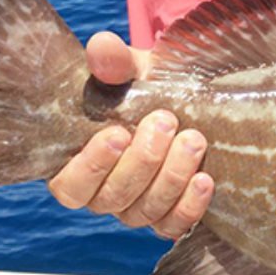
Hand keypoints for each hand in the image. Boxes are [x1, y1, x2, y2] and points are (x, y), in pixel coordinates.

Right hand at [47, 31, 213, 239]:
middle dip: (142, 161)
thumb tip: (101, 48)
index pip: (70, 185)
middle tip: (166, 122)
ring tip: (193, 140)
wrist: (187, 100)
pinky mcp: (169, 215)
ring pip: (144, 212)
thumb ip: (113, 60)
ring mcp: (137, 208)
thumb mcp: (132, 70)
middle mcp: (104, 193)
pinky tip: (205, 179)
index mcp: (78, 163)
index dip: (92, 165)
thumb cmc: (147, 87)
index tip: (117, 133)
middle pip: (112, 198)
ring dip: (171, 177)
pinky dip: (189, 206)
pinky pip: (174, 226)